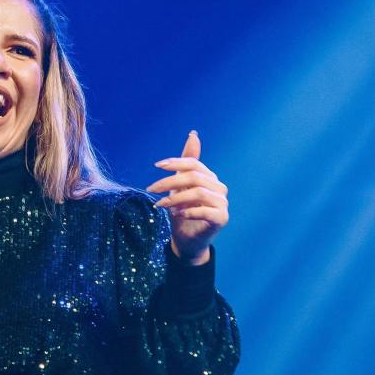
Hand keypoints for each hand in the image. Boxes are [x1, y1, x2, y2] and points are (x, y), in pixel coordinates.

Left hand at [146, 131, 228, 264]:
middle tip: (151, 189)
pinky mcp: (222, 218)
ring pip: (198, 192)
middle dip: (169, 182)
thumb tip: (193, 134)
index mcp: (209, 177)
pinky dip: (187, 211)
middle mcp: (219, 188)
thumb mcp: (178, 186)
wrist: (187, 240)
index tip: (157, 166)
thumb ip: (185, 163)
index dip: (175, 162)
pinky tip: (176, 214)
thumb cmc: (182, 211)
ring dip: (175, 198)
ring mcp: (222, 203)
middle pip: (194, 177)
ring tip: (161, 205)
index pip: (193, 164)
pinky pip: (205, 211)